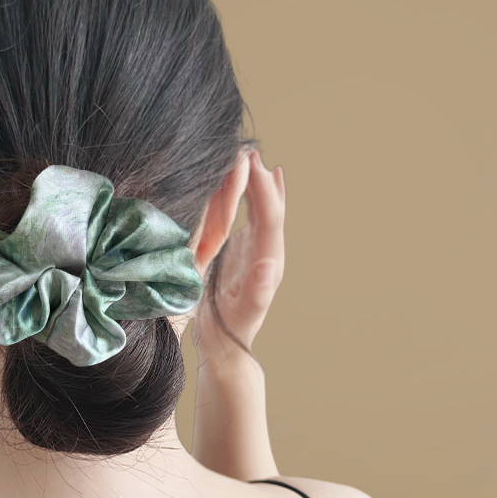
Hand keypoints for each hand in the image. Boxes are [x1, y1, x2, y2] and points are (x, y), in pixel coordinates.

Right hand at [192, 149, 285, 362]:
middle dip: (262, 178)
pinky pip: (252, 219)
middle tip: (248, 149)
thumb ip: (258, 290)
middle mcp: (266, 252)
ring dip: (259, 184)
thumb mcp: (241, 313)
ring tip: (253, 157)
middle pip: (269, 208)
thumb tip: (269, 265)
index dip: (261, 188)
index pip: (268, 216)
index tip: (249, 161)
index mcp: (267, 262)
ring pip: (263, 210)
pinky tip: (253, 187)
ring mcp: (255, 251)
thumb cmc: (230, 332)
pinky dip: (255, 199)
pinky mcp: (243, 253)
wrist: (226, 347)